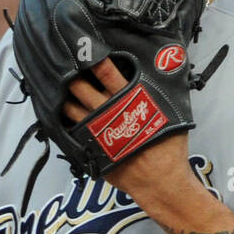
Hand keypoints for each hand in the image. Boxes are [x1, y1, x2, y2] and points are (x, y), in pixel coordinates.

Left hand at [63, 57, 192, 203]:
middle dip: (72, 75)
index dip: (95, 59)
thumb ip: (159, 97)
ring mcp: (96, 132)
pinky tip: (62, 115)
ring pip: (70, 109)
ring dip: (64, 97)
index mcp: (128, 102)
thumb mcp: (172, 117)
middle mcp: (108, 114)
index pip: (107, 73)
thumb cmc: (169, 152)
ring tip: (62, 89)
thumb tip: (163, 84)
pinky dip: (64, 121)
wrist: (160, 183)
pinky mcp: (90, 149)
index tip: (86, 49)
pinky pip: (70, 131)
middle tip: (66, 66)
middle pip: (81, 88)